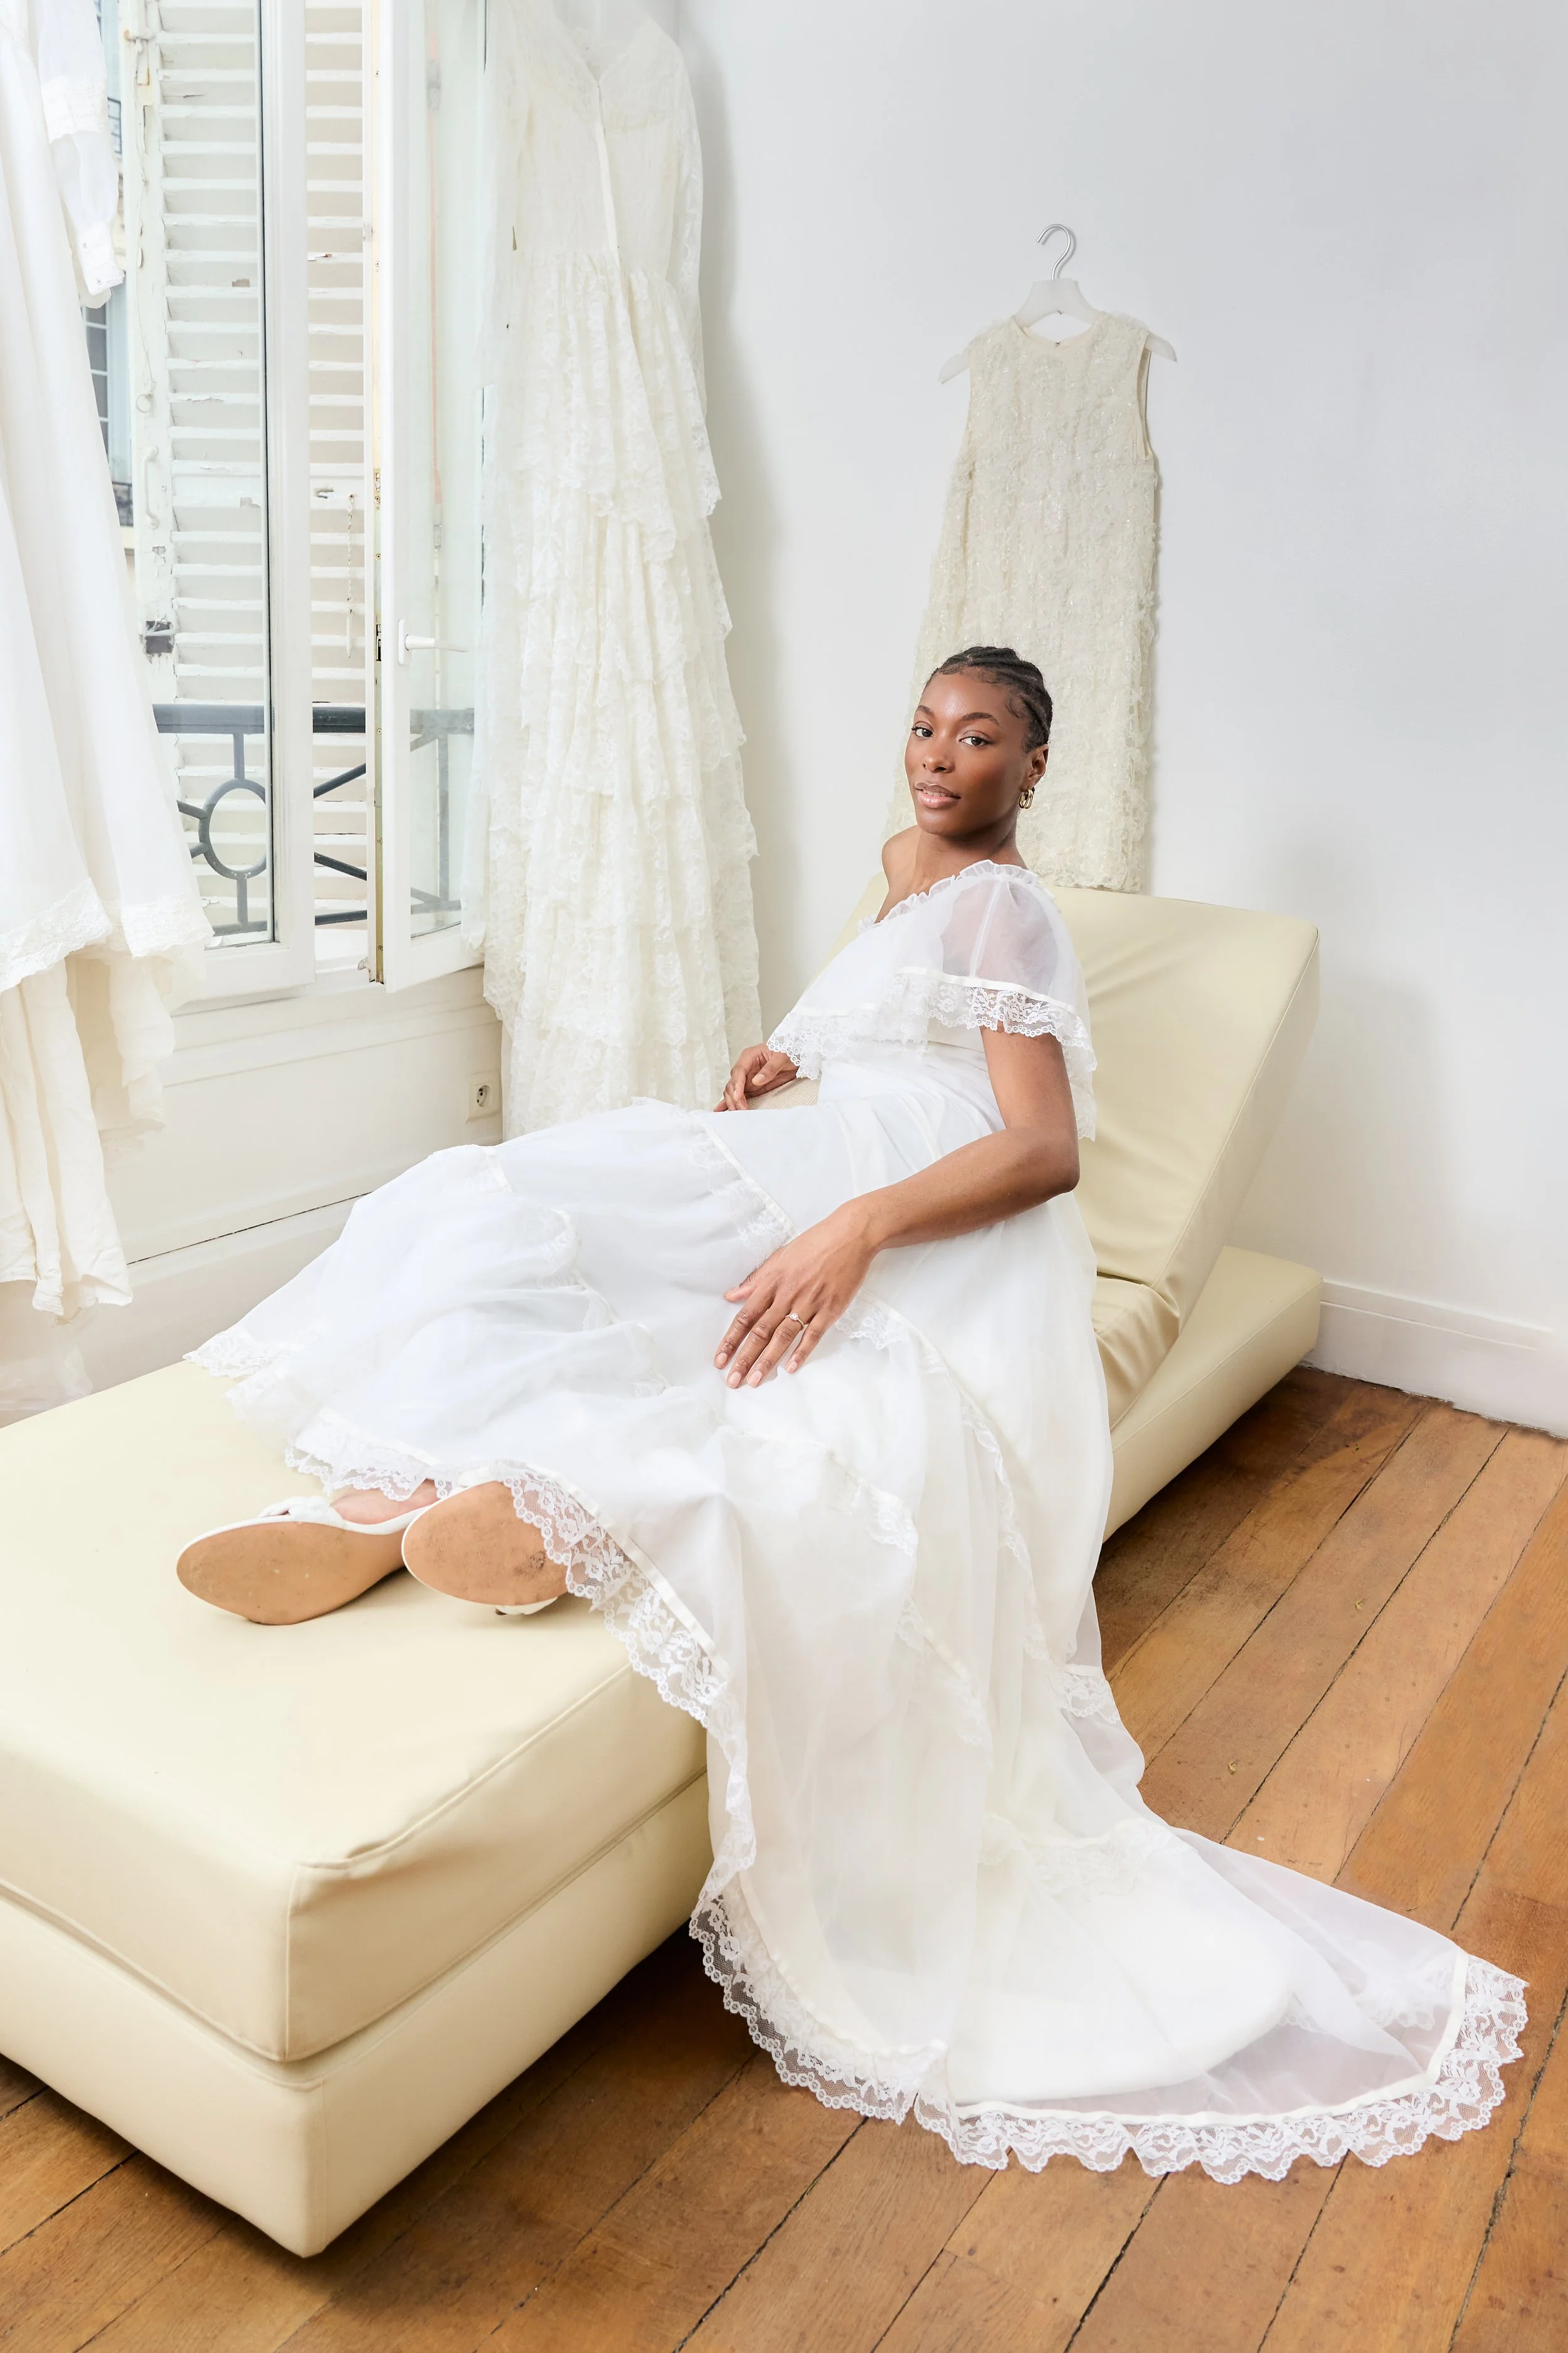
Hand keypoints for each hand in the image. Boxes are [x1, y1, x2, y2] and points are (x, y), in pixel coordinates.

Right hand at [715, 1045, 797, 1111]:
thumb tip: (756, 1080)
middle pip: (732, 1083)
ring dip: (733, 1102)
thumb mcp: (782, 1057)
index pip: (738, 1071)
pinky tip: (723, 1110)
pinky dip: (732, 1102)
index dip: (737, 1084)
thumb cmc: (788, 1052)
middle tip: (741, 1109)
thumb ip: (770, 1068)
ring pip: (733, 1091)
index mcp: (749, 1056)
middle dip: (735, 1097)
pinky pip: (739, 1095)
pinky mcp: (751, 1087)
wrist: (797, 1056)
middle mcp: (745, 1067)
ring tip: (736, 1113)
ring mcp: (747, 1078)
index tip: (738, 1096)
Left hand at [715, 1204, 876, 1384]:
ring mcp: (809, 1303)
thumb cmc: (815, 1243)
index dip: (731, 1340)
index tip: (720, 1360)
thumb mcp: (779, 1257)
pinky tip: (790, 1368)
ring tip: (755, 1380)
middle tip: (733, 1380)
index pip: (745, 1316)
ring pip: (783, 1337)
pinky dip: (801, 1352)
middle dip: (744, 1358)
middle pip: (761, 1332)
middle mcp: (787, 1294)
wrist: (851, 1236)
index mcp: (772, 1282)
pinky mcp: (830, 1309)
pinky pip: (813, 1334)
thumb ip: (756, 1280)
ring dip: (768, 1360)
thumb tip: (731, 1295)